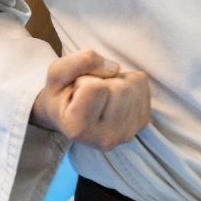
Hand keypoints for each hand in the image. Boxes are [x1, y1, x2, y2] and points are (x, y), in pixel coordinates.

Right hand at [30, 49, 150, 150]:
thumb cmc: (61, 94)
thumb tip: (115, 68)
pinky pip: (142, 84)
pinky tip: (115, 96)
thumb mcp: (57, 72)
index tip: (76, 93)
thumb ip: (80, 61)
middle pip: (120, 87)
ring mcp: (127, 133)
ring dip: (118, 80)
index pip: (95, 88)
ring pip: (134, 84)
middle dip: (104, 80)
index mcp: (79, 130)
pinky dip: (129, 81)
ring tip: (103, 95)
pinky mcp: (142, 123)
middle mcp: (106, 138)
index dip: (84, 80)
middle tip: (91, 93)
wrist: (71, 115)